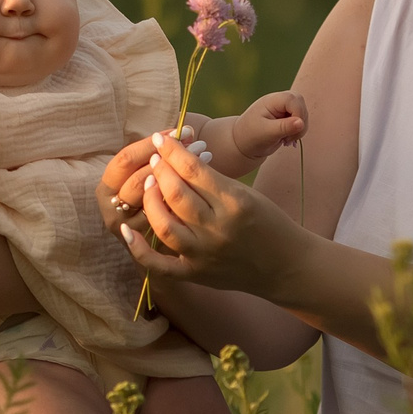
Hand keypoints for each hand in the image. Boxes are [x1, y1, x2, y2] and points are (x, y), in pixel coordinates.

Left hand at [120, 135, 311, 297]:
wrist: (287, 267)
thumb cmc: (269, 222)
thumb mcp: (246, 194)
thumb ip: (212, 181)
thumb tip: (175, 159)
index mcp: (236, 203)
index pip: (194, 170)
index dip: (172, 151)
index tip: (159, 138)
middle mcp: (218, 229)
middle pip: (176, 194)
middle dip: (160, 170)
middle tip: (153, 157)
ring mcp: (205, 254)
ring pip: (164, 224)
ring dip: (150, 200)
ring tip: (148, 182)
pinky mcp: (196, 274)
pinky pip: (160, 265)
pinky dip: (138, 249)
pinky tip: (126, 230)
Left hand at [230, 89, 308, 169]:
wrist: (244, 143)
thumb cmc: (251, 136)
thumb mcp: (266, 132)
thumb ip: (284, 127)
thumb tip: (301, 122)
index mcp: (272, 101)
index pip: (293, 99)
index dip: (298, 114)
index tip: (292, 130)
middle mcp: (280, 102)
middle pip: (301, 104)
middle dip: (300, 122)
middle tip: (288, 138)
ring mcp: (285, 109)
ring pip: (303, 115)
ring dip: (299, 130)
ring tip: (285, 140)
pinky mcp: (288, 118)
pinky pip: (301, 122)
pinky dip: (298, 133)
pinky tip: (286, 140)